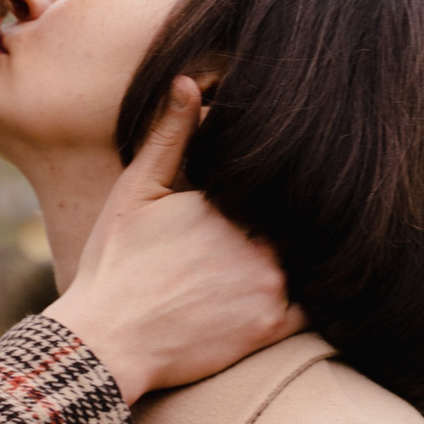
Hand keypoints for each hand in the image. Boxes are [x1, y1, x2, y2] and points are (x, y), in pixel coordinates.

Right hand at [48, 78, 302, 402]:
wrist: (107, 340)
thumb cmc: (115, 262)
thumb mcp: (136, 190)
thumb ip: (170, 137)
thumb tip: (190, 82)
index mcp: (228, 200)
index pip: (274, 182)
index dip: (274, 183)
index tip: (268, 187)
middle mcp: (258, 239)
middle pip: (295, 218)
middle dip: (291, 217)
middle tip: (281, 221)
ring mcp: (269, 284)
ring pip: (308, 258)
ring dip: (303, 253)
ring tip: (293, 252)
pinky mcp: (271, 326)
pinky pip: (315, 306)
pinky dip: (313, 295)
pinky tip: (297, 289)